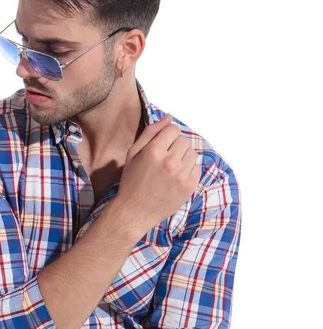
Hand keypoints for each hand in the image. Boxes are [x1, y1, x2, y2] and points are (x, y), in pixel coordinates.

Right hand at [116, 113, 200, 234]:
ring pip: (192, 153)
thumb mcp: (133, 153)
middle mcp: (169, 161)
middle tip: (164, 158)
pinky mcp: (190, 186)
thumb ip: (151, 132)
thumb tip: (168, 117)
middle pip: (184, 140)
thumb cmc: (131, 180)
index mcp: (154, 151)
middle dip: (175, 145)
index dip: (167, 135)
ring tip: (170, 168)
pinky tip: (175, 177)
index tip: (161, 145)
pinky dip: (188, 169)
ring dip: (183, 157)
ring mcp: (181, 175)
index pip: (173, 129)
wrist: (135, 211)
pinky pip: (197, 167)